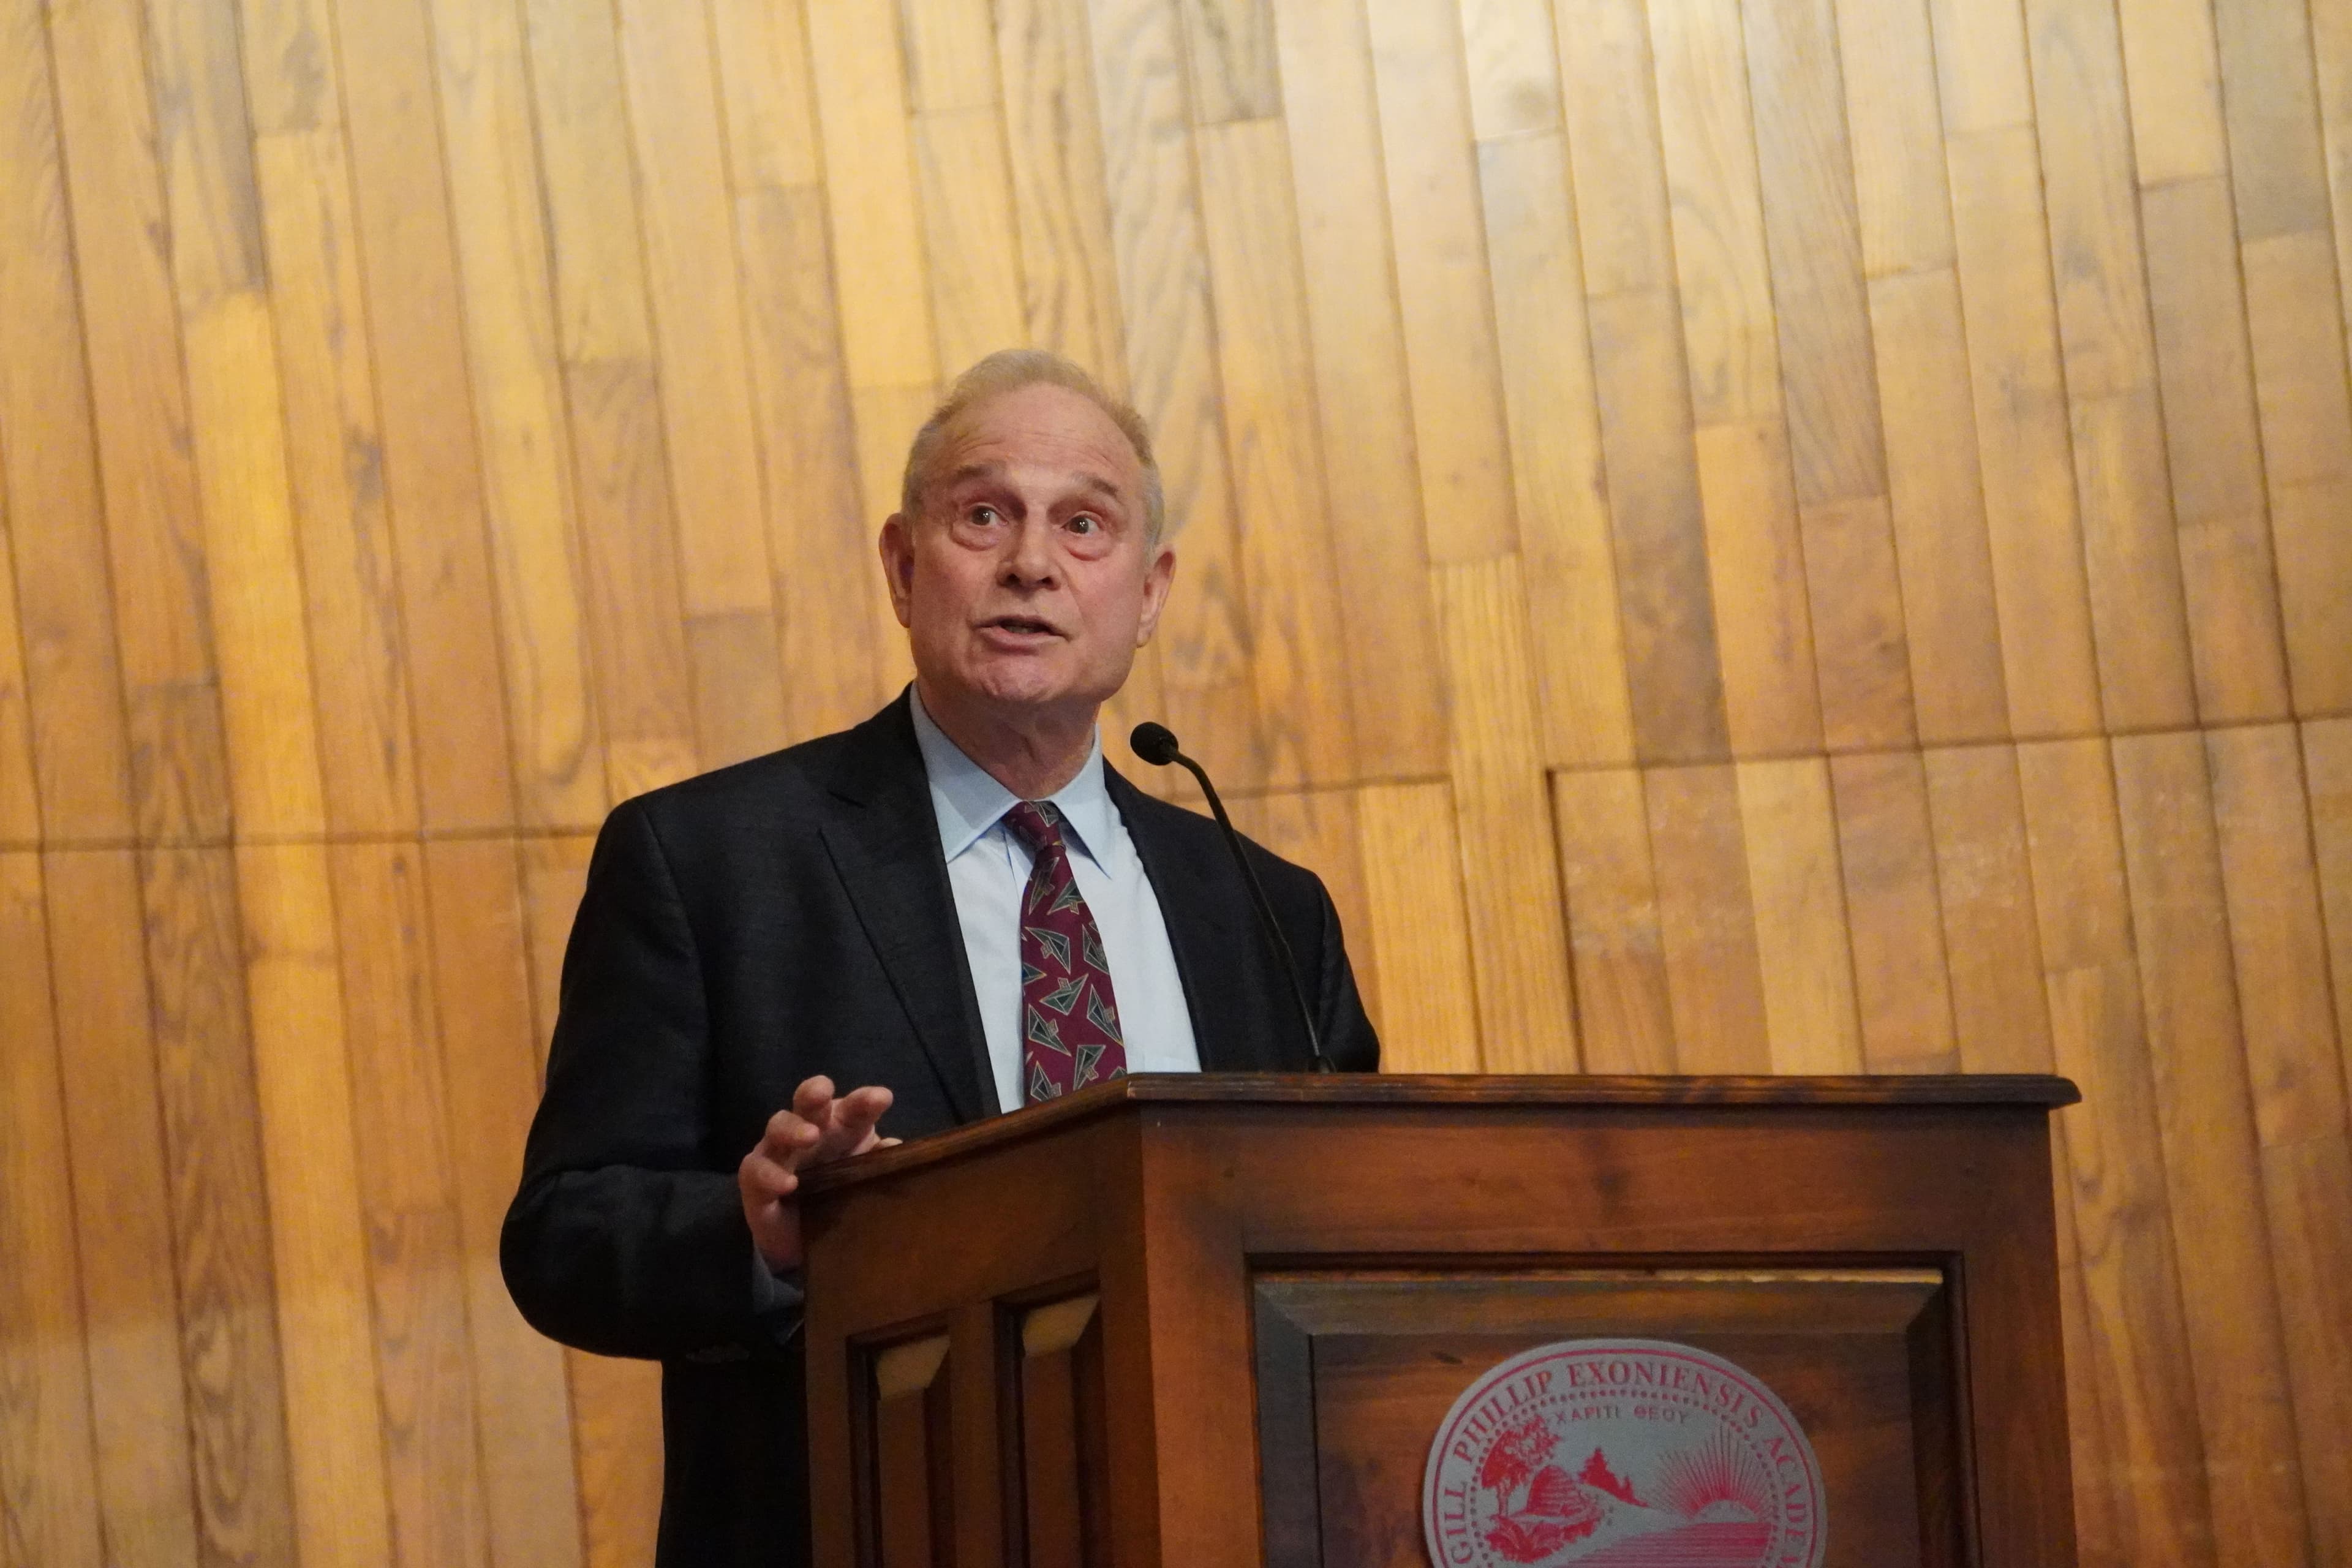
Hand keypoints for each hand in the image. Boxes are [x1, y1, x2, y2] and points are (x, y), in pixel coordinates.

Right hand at [738, 1075, 898, 1273]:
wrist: (802, 1239)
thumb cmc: (838, 1193)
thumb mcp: (863, 1179)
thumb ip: (880, 1163)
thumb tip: (896, 1148)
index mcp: (840, 1126)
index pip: (853, 1107)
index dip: (865, 1100)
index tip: (882, 1099)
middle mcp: (807, 1130)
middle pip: (807, 1102)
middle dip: (814, 1092)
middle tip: (824, 1093)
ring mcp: (778, 1152)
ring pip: (778, 1127)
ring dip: (793, 1128)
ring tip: (810, 1136)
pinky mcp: (755, 1179)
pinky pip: (757, 1171)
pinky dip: (772, 1175)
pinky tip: (789, 1183)